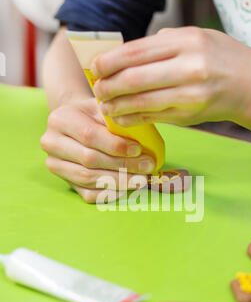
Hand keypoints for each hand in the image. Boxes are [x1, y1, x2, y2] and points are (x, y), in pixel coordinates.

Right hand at [40, 98, 154, 202]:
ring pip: (88, 178)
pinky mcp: (65, 182)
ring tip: (142, 179)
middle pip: (89, 159)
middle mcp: (51, 143)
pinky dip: (110, 193)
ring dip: (119, 181)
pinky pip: (88, 194)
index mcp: (60, 119)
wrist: (77, 126)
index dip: (115, 145)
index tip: (138, 149)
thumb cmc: (95, 115)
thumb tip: (142, 135)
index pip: (88, 136)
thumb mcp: (103, 108)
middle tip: (147, 166)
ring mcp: (55, 165)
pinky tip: (128, 188)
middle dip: (122, 165)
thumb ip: (116, 118)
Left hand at [91, 27, 250, 126]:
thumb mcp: (194, 37)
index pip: (136, 52)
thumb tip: (122, 55)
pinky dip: (132, 118)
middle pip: (135, 78)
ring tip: (105, 106)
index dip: (110, 61)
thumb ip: (161, 43)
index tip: (96, 67)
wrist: (248, 84)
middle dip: (109, 86)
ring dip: (117, 105)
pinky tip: (121, 117)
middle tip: (98, 90)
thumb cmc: (217, 57)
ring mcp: (190, 94)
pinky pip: (153, 117)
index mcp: (186, 42)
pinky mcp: (189, 115)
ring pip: (142, 102)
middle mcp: (189, 67)